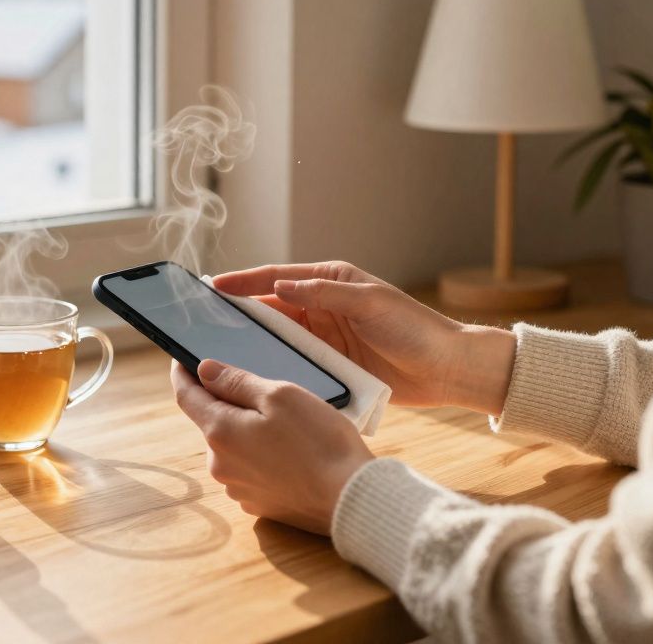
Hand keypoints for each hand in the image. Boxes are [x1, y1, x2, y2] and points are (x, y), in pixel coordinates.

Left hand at [172, 359, 373, 534]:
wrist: (351, 499)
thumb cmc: (320, 442)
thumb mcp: (280, 396)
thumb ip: (237, 381)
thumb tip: (204, 371)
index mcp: (220, 432)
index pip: (186, 396)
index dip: (182, 374)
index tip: (182, 360)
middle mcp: (220, 465)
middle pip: (213, 422)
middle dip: (229, 404)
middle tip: (263, 392)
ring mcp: (238, 488)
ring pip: (234, 448)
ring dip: (248, 432)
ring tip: (288, 426)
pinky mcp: (259, 504)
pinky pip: (251, 471)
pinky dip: (262, 457)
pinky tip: (292, 453)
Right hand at [214, 261, 514, 415]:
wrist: (447, 370)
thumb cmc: (415, 329)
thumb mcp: (371, 304)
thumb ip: (326, 294)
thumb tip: (281, 286)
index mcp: (331, 282)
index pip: (277, 278)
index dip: (244, 282)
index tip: (214, 286)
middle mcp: (323, 307)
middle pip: (271, 308)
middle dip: (240, 313)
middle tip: (205, 321)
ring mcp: (325, 338)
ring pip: (279, 338)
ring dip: (255, 343)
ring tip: (221, 350)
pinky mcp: (330, 365)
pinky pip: (295, 364)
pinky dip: (276, 367)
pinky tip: (256, 375)